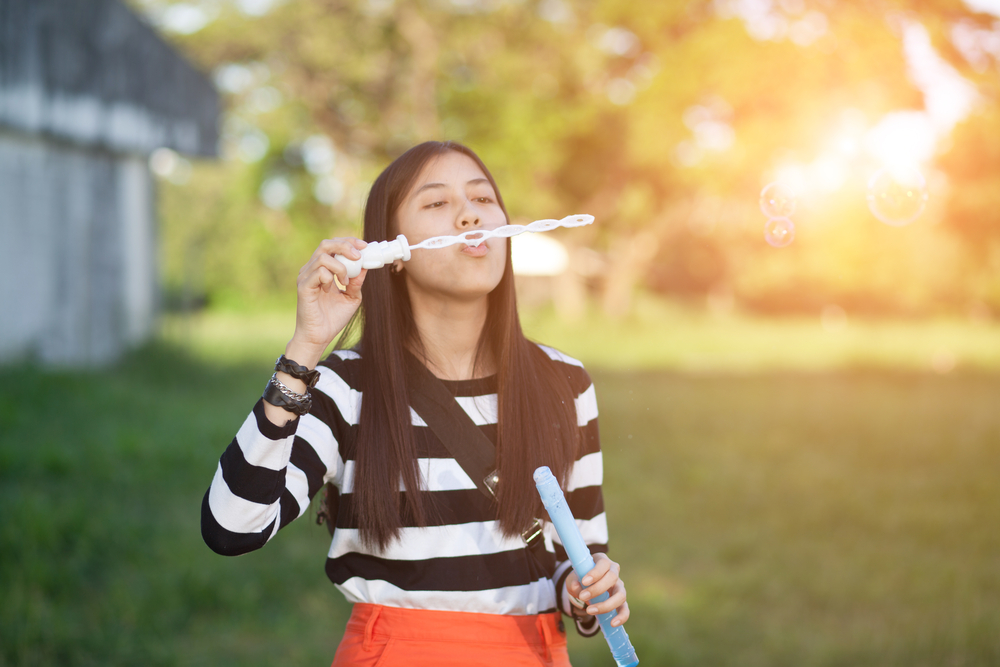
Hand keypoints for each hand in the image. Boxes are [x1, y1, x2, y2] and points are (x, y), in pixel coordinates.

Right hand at [287, 237, 368, 368]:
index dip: (348, 242)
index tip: (364, 247)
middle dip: (345, 246)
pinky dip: (330, 278)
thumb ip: (357, 282)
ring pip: (323, 257)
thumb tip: (365, 265)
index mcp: (322, 269)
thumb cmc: (333, 318)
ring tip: (345, 283)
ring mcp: (305, 277)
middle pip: (326, 244)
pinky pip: (319, 272)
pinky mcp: (303, 286)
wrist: (320, 337)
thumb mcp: (351, 297)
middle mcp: (311, 269)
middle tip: (358, 256)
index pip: (333, 246)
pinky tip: (331, 290)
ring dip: (340, 268)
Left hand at [565, 552, 629, 626]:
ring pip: (621, 594)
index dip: (595, 572)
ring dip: (606, 604)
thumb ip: (574, 582)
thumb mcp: (574, 577)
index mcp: (602, 561)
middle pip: (612, 577)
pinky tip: (613, 623)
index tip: (584, 581)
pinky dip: (621, 616)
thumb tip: (576, 586)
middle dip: (597, 589)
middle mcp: (614, 572)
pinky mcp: (621, 600)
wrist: (584, 586)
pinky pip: (625, 609)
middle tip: (582, 596)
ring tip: (590, 610)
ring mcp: (619, 586)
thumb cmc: (580, 578)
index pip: (603, 563)